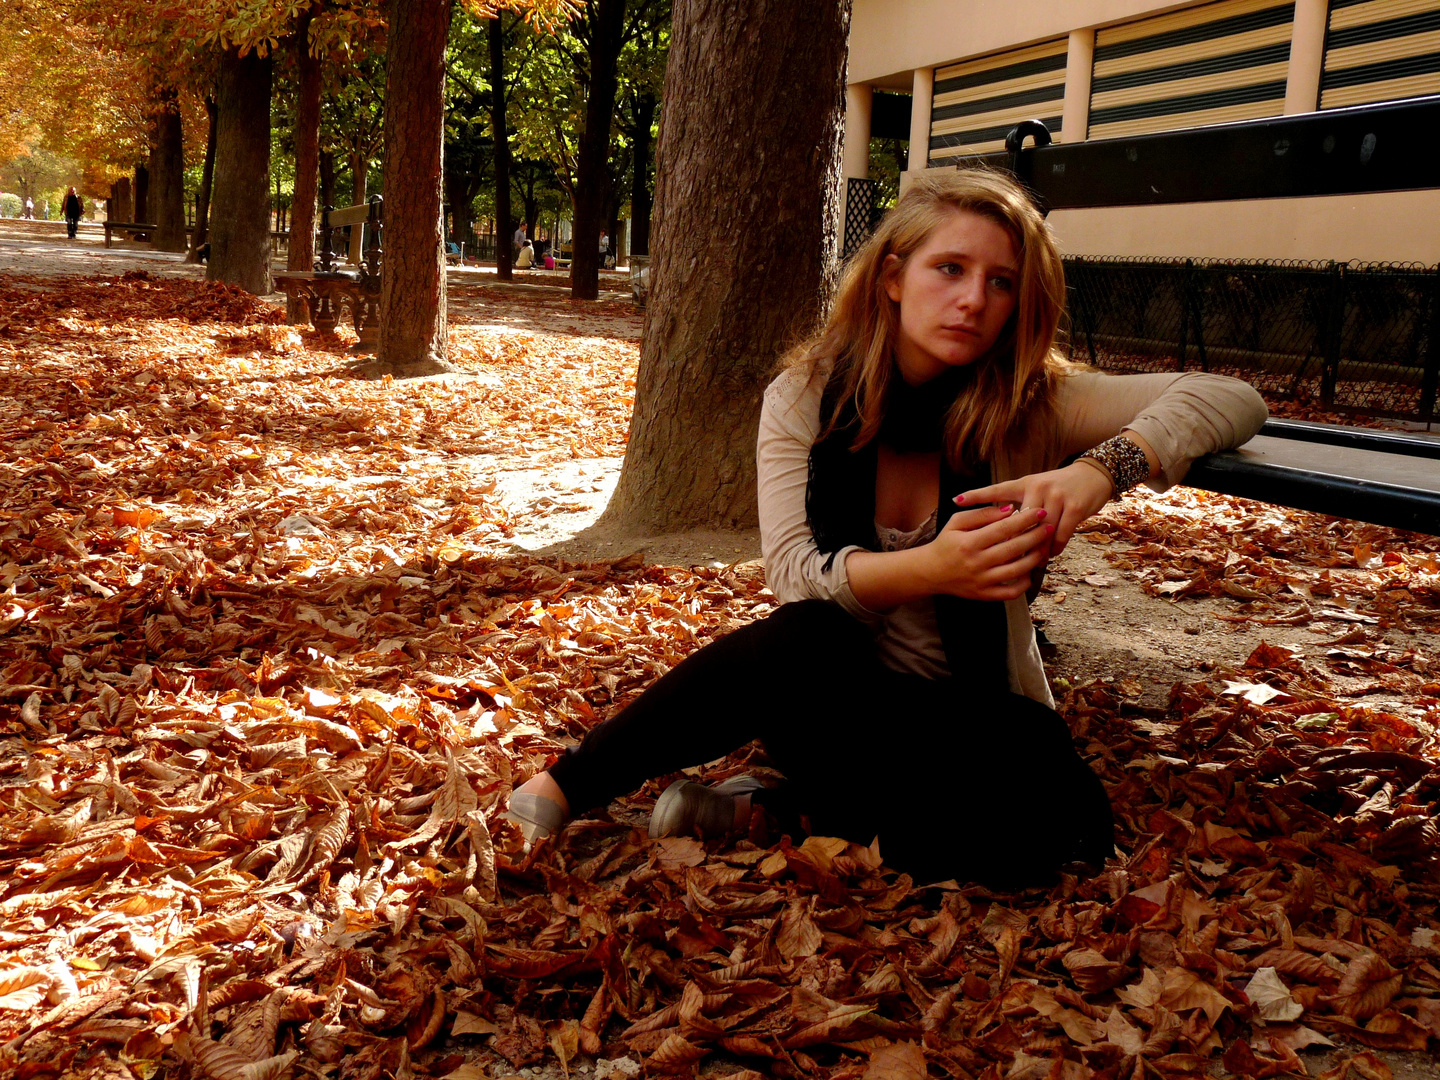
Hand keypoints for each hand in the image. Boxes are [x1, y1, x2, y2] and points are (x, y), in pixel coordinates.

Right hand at [924, 502, 1052, 600]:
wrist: (929, 571)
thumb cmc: (945, 543)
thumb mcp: (956, 522)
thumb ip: (982, 514)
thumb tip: (1010, 509)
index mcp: (969, 542)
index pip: (1004, 528)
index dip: (1024, 519)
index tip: (1039, 511)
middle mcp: (976, 563)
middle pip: (1014, 548)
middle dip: (1035, 536)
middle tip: (1048, 526)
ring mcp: (981, 581)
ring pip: (1017, 570)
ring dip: (1034, 557)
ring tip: (1042, 547)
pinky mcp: (984, 595)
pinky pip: (1011, 592)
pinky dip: (1024, 583)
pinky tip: (1029, 571)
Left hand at [956, 462, 1113, 559]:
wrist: (1093, 476)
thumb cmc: (1060, 486)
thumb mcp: (1036, 486)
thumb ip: (1018, 502)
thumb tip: (1000, 524)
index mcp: (1024, 483)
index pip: (996, 489)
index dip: (975, 494)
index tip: (956, 500)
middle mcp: (1038, 487)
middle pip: (1019, 521)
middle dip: (1013, 541)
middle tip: (1005, 559)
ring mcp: (1056, 496)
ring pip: (1040, 531)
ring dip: (1037, 548)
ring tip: (1033, 561)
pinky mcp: (1074, 507)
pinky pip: (1060, 535)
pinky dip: (1055, 547)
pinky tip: (1051, 554)